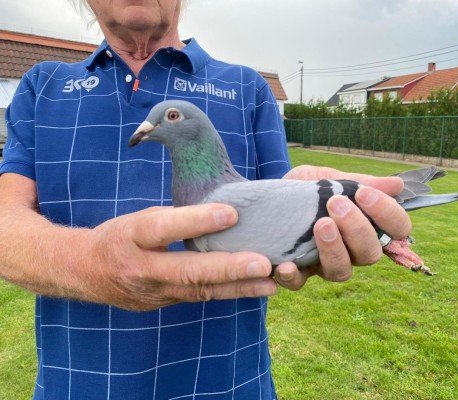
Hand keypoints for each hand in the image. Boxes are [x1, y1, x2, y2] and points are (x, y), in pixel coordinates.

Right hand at [85, 204, 275, 310]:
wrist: (84, 273)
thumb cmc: (119, 237)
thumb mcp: (139, 219)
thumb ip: (174, 220)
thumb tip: (220, 215)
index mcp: (130, 237)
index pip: (163, 228)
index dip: (196, 221)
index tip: (231, 213)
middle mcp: (141, 269)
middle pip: (188, 270)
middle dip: (229, 268)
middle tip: (262, 264)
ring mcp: (153, 293)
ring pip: (200, 291)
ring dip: (239, 288)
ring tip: (270, 283)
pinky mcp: (164, 304)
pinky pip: (199, 297)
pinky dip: (228, 292)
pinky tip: (254, 288)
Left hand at [275, 165, 411, 289]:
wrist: (266, 196)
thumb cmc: (305, 188)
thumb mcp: (328, 178)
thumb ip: (358, 182)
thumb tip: (397, 184)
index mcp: (365, 225)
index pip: (396, 229)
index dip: (388, 215)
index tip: (364, 193)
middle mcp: (350, 250)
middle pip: (369, 254)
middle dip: (357, 229)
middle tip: (336, 203)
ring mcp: (323, 264)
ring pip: (341, 272)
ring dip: (334, 250)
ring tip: (320, 224)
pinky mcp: (296, 272)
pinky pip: (299, 284)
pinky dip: (294, 276)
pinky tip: (287, 264)